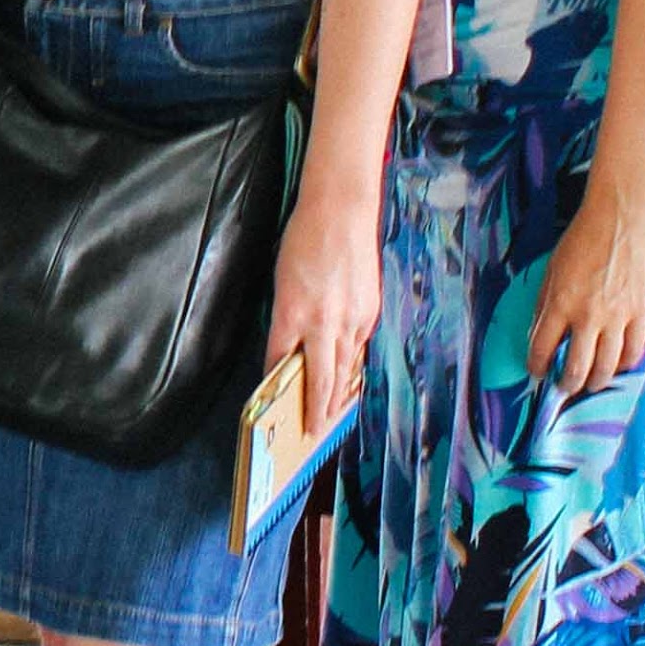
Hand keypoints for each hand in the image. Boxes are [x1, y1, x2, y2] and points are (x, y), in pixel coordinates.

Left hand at [267, 174, 380, 449]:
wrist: (342, 210)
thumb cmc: (303, 240)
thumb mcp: (283, 280)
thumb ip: (288, 317)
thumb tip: (292, 349)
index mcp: (293, 312)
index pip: (281, 362)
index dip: (278, 389)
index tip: (276, 411)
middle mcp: (324, 321)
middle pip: (321, 379)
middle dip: (317, 410)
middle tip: (313, 435)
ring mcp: (351, 318)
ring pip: (344, 369)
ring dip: (338, 397)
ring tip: (331, 420)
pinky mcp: (368, 311)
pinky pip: (359, 349)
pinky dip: (352, 369)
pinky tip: (349, 382)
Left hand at [523, 181, 644, 400]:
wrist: (620, 219)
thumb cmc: (581, 241)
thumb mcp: (551, 272)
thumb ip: (545, 305)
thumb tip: (538, 335)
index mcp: (559, 304)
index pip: (542, 348)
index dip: (537, 366)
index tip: (538, 372)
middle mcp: (587, 316)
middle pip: (576, 367)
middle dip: (567, 384)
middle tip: (564, 388)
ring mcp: (617, 316)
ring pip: (607, 365)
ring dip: (596, 381)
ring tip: (590, 384)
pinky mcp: (642, 312)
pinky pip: (634, 350)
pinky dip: (626, 364)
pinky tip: (618, 365)